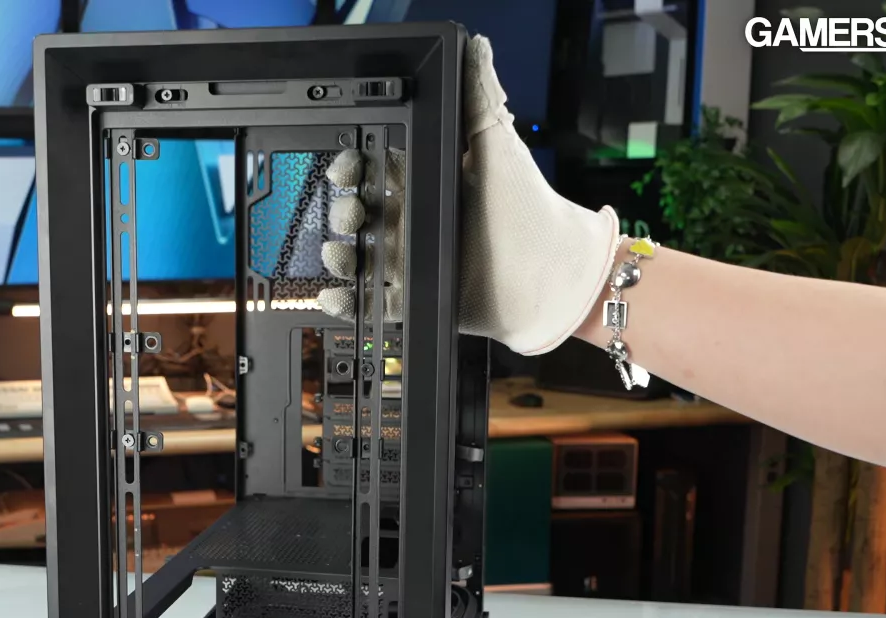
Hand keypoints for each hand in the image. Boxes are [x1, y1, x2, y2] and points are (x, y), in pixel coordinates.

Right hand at [314, 36, 619, 354]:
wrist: (553, 275)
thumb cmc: (531, 208)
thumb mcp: (499, 144)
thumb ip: (481, 95)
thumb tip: (475, 46)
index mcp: (437, 182)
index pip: (383, 168)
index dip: (359, 163)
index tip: (348, 163)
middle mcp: (424, 220)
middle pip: (367, 212)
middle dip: (347, 209)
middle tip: (350, 211)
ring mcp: (420, 260)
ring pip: (364, 256)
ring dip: (341, 254)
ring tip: (339, 252)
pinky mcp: (421, 298)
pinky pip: (375, 303)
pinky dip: (349, 302)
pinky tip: (333, 293)